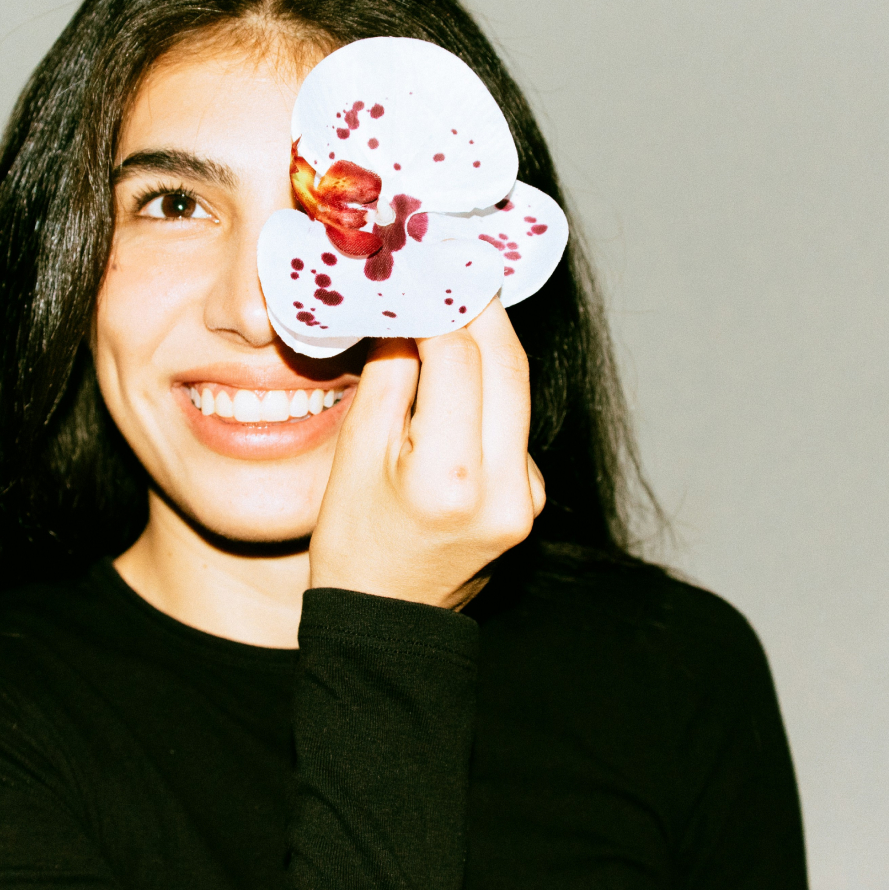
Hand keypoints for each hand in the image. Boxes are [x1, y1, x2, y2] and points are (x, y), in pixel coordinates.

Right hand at [308, 297, 545, 608]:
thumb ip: (390, 375)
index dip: (438, 304)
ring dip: (488, 342)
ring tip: (453, 304)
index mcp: (450, 477)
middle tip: (450, 267)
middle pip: (506, 363)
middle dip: (478, 307)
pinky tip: (461, 369)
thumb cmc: (355, 543)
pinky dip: (490, 388)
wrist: (387, 622)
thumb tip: (407, 310)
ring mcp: (528, 496)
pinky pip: (514, 423)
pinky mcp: (533, 499)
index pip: (458, 357)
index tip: (420, 271)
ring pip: (516, 389)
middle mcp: (505, 486)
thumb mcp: (355, 456)